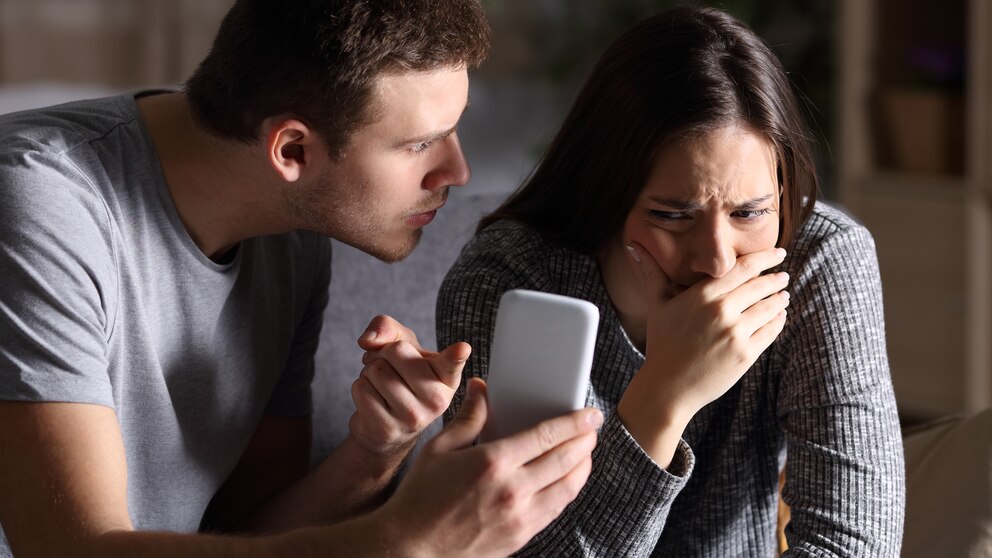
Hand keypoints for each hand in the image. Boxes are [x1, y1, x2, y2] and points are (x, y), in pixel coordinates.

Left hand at [349, 315, 470, 455]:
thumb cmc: (400, 377)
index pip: (452, 363)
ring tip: (383, 386)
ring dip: (369, 372)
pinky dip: (360, 387)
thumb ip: (388, 328)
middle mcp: (437, 400)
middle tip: (391, 369)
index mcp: (447, 378)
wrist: (388, 425)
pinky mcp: (387, 429)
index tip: (462, 349)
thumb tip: (369, 340)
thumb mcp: (402, 345)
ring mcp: (413, 418)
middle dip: (383, 353)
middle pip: (396, 350)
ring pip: (375, 370)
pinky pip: (360, 388)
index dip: (456, 355)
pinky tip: (374, 400)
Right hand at [376, 378, 601, 557]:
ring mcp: (519, 517)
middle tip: (592, 429)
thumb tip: (482, 389)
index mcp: (492, 463)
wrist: (412, 548)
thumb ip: (469, 418)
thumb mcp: (439, 449)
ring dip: (583, 466)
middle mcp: (511, 490)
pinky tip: (567, 480)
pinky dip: (568, 490)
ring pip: (568, 488)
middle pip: (566, 460)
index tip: (590, 415)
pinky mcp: (520, 536)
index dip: (574, 423)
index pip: (547, 436)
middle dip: (586, 441)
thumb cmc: (420, 498)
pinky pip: (556, 509)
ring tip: (585, 452)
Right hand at [618, 243, 788, 463]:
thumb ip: (651, 272)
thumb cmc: (662, 343)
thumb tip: (632, 246)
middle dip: (776, 279)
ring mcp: (735, 333)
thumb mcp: (656, 304)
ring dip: (779, 300)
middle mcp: (721, 311)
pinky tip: (779, 316)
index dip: (765, 258)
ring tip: (784, 295)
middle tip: (783, 276)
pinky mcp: (745, 354)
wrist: (668, 387)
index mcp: (702, 295)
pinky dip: (778, 321)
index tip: (779, 253)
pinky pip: (770, 331)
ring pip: (769, 308)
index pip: (743, 268)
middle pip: (760, 286)